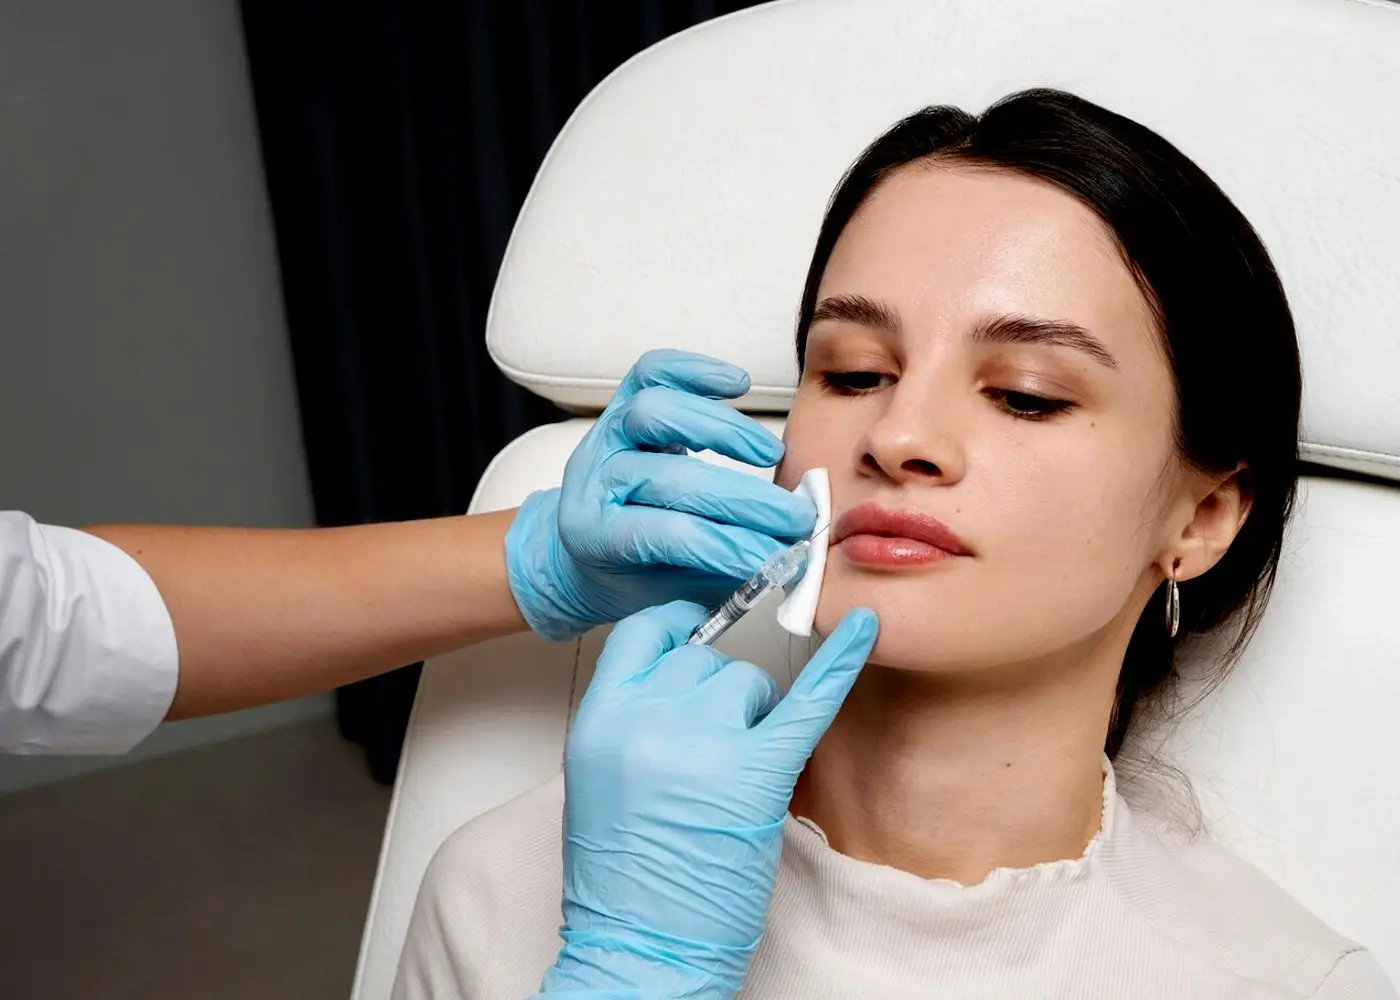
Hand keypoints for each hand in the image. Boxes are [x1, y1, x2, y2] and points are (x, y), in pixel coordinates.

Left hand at [505, 349, 816, 639]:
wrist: (585, 551)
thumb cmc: (636, 574)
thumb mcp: (671, 594)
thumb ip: (722, 580)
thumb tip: (788, 566)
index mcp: (595, 537)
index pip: (669, 535)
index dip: (728, 547)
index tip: (777, 559)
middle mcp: (592, 481)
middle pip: (672, 478)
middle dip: (745, 500)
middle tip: (795, 517)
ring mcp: (604, 437)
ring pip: (656, 414)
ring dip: (723, 430)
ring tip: (771, 454)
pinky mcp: (620, 406)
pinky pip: (652, 373)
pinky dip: (695, 372)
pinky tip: (738, 385)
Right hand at [537, 600, 879, 999]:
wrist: (639, 946)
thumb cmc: (620, 878)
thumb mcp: (597, 776)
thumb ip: (631, 716)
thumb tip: (680, 675)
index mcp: (599, 717)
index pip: (644, 632)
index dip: (675, 630)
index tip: (695, 634)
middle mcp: (648, 719)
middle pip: (704, 660)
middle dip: (718, 694)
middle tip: (715, 750)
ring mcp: (704, 743)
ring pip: (749, 681)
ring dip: (754, 715)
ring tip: (736, 773)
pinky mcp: (757, 774)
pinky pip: (806, 703)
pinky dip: (840, 664)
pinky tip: (866, 630)